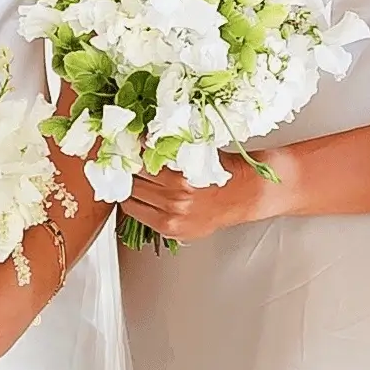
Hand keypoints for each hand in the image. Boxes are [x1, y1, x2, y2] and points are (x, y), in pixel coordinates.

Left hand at [120, 153, 270, 242]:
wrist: (243, 194)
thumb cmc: (220, 169)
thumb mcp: (193, 151)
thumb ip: (167, 148)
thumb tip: (139, 139)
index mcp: (179, 178)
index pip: (138, 162)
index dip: (130, 152)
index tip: (126, 146)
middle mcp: (174, 200)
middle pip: (132, 181)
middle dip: (129, 169)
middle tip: (126, 160)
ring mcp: (172, 218)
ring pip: (131, 199)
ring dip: (130, 187)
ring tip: (133, 177)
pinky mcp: (171, 230)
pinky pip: (139, 215)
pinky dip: (137, 204)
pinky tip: (141, 195)